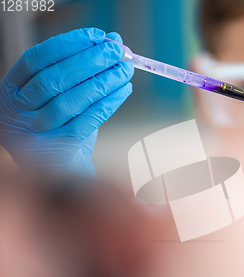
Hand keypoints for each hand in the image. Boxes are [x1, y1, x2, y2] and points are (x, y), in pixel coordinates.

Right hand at [0, 28, 133, 175]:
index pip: (35, 59)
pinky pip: (87, 121)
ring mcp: (33, 132)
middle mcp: (15, 111)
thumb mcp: (67, 93)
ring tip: (125, 70)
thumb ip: (84, 67)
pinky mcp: (57, 148)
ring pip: (70, 101)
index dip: (67, 44)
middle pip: (53, 79)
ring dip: (103, 82)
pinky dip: (108, 103)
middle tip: (117, 52)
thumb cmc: (64, 124)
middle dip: (89, 62)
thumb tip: (113, 40)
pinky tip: (124, 90)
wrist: (64, 166)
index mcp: (11, 90)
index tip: (97, 35)